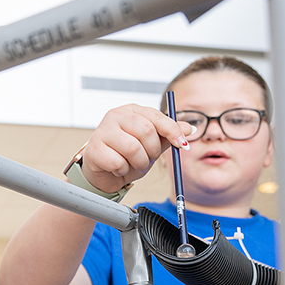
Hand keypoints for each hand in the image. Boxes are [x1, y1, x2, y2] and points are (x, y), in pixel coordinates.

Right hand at [78, 104, 192, 193]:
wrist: (104, 174)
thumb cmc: (126, 156)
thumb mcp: (151, 145)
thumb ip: (168, 136)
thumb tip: (190, 128)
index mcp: (132, 110)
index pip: (156, 116)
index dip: (172, 131)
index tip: (183, 145)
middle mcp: (116, 116)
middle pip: (146, 131)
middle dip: (152, 151)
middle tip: (148, 159)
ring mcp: (102, 131)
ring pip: (133, 148)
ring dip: (139, 163)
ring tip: (134, 165)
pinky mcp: (94, 149)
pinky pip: (118, 162)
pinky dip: (123, 170)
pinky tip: (118, 168)